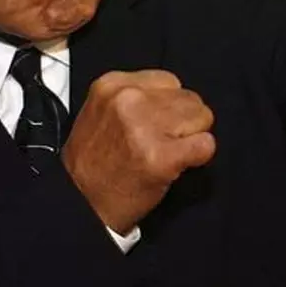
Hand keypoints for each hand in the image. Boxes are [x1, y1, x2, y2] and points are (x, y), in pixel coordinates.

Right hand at [62, 70, 215, 233]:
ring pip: (202, 118)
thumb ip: (136, 97)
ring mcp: (145, 128)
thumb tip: (174, 98)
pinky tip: (179, 165)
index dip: (170, 106)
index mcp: (113, 84)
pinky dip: (200, 156)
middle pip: (189, 98)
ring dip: (192, 137)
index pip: (170, 82)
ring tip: (168, 153)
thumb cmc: (93, 163)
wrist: (80, 204)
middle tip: (163, 143)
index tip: (158, 125)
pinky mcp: (162, 157)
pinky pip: (205, 145)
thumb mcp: (102, 111)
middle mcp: (129, 100)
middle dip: (184, 121)